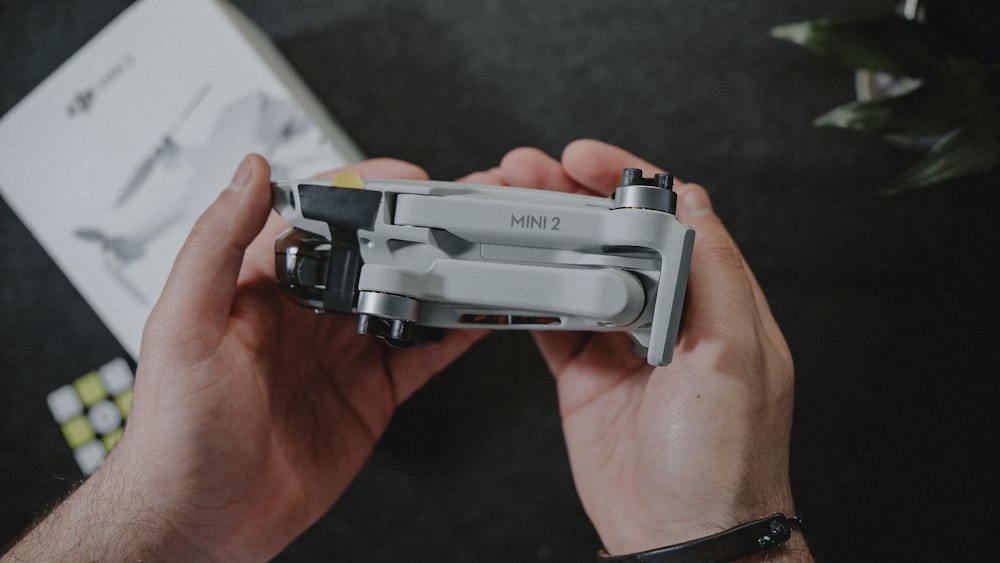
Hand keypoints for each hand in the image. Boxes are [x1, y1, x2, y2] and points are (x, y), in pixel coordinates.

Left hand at [5, 155, 486, 561]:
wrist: (200, 522)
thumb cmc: (175, 432)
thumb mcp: (184, 327)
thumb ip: (215, 245)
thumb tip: (249, 173)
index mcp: (263, 284)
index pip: (325, 219)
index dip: (370, 192)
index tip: (410, 179)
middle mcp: (308, 313)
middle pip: (379, 255)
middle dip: (426, 229)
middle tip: (468, 210)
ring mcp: (343, 353)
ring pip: (408, 299)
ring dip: (448, 276)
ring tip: (487, 255)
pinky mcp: (369, 396)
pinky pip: (421, 355)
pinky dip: (455, 335)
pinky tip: (480, 314)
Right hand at [489, 140, 805, 557]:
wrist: (682, 537)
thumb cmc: (725, 462)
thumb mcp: (736, 359)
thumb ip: (712, 276)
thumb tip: (691, 204)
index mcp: (711, 299)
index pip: (668, 214)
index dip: (626, 177)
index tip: (585, 160)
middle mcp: (665, 314)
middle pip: (612, 234)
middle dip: (569, 196)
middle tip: (526, 174)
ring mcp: (621, 343)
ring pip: (575, 270)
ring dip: (540, 236)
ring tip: (503, 207)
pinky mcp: (584, 376)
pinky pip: (547, 322)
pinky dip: (522, 293)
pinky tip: (502, 271)